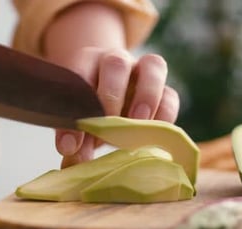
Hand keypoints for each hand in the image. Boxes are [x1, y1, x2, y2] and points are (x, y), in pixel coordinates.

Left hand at [42, 3, 178, 167]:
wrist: (110, 104)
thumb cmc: (89, 112)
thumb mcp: (76, 124)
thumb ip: (74, 139)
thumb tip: (72, 154)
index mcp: (87, 63)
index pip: (79, 75)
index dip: (75, 106)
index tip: (71, 143)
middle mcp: (116, 61)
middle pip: (117, 63)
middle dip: (112, 94)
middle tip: (108, 125)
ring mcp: (144, 72)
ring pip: (153, 65)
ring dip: (147, 95)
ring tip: (139, 123)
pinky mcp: (164, 90)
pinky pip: (170, 95)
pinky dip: (164, 114)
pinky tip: (154, 135)